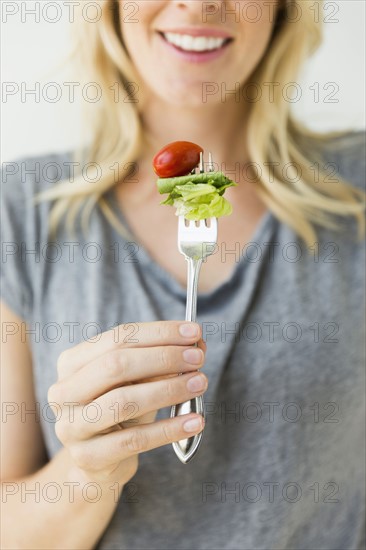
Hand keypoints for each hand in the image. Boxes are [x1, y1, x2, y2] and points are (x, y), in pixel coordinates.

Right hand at [48, 321, 206, 485]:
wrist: (99, 462)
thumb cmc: (119, 409)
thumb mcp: (136, 381)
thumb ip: (160, 360)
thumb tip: (195, 345)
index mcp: (72, 362)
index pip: (119, 337)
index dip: (159, 333)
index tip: (193, 332)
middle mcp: (64, 391)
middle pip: (116, 365)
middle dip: (163, 358)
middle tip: (197, 358)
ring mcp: (72, 426)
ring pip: (124, 401)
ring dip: (168, 389)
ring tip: (199, 383)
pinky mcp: (88, 457)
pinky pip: (134, 440)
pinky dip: (169, 430)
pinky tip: (194, 421)